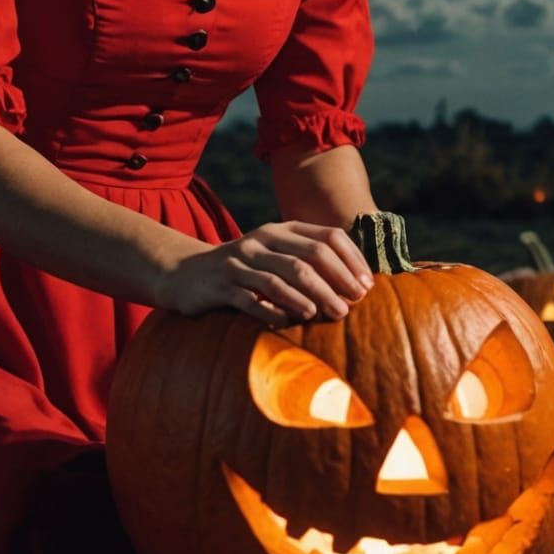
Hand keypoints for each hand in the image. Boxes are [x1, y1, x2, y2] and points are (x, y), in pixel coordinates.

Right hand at [157, 220, 375, 324]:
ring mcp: (240, 261)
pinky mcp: (221, 285)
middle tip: (351, 306)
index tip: (366, 286)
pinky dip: (274, 311)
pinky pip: (251, 299)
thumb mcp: (275, 256)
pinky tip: (290, 323)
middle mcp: (261, 240)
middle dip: (335, 282)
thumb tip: (357, 283)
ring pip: (282, 278)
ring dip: (310, 298)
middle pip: (308, 258)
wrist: (187, 273)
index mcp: (281, 230)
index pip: (327, 237)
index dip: (351, 260)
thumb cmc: (244, 270)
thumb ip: (308, 261)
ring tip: (330, 315)